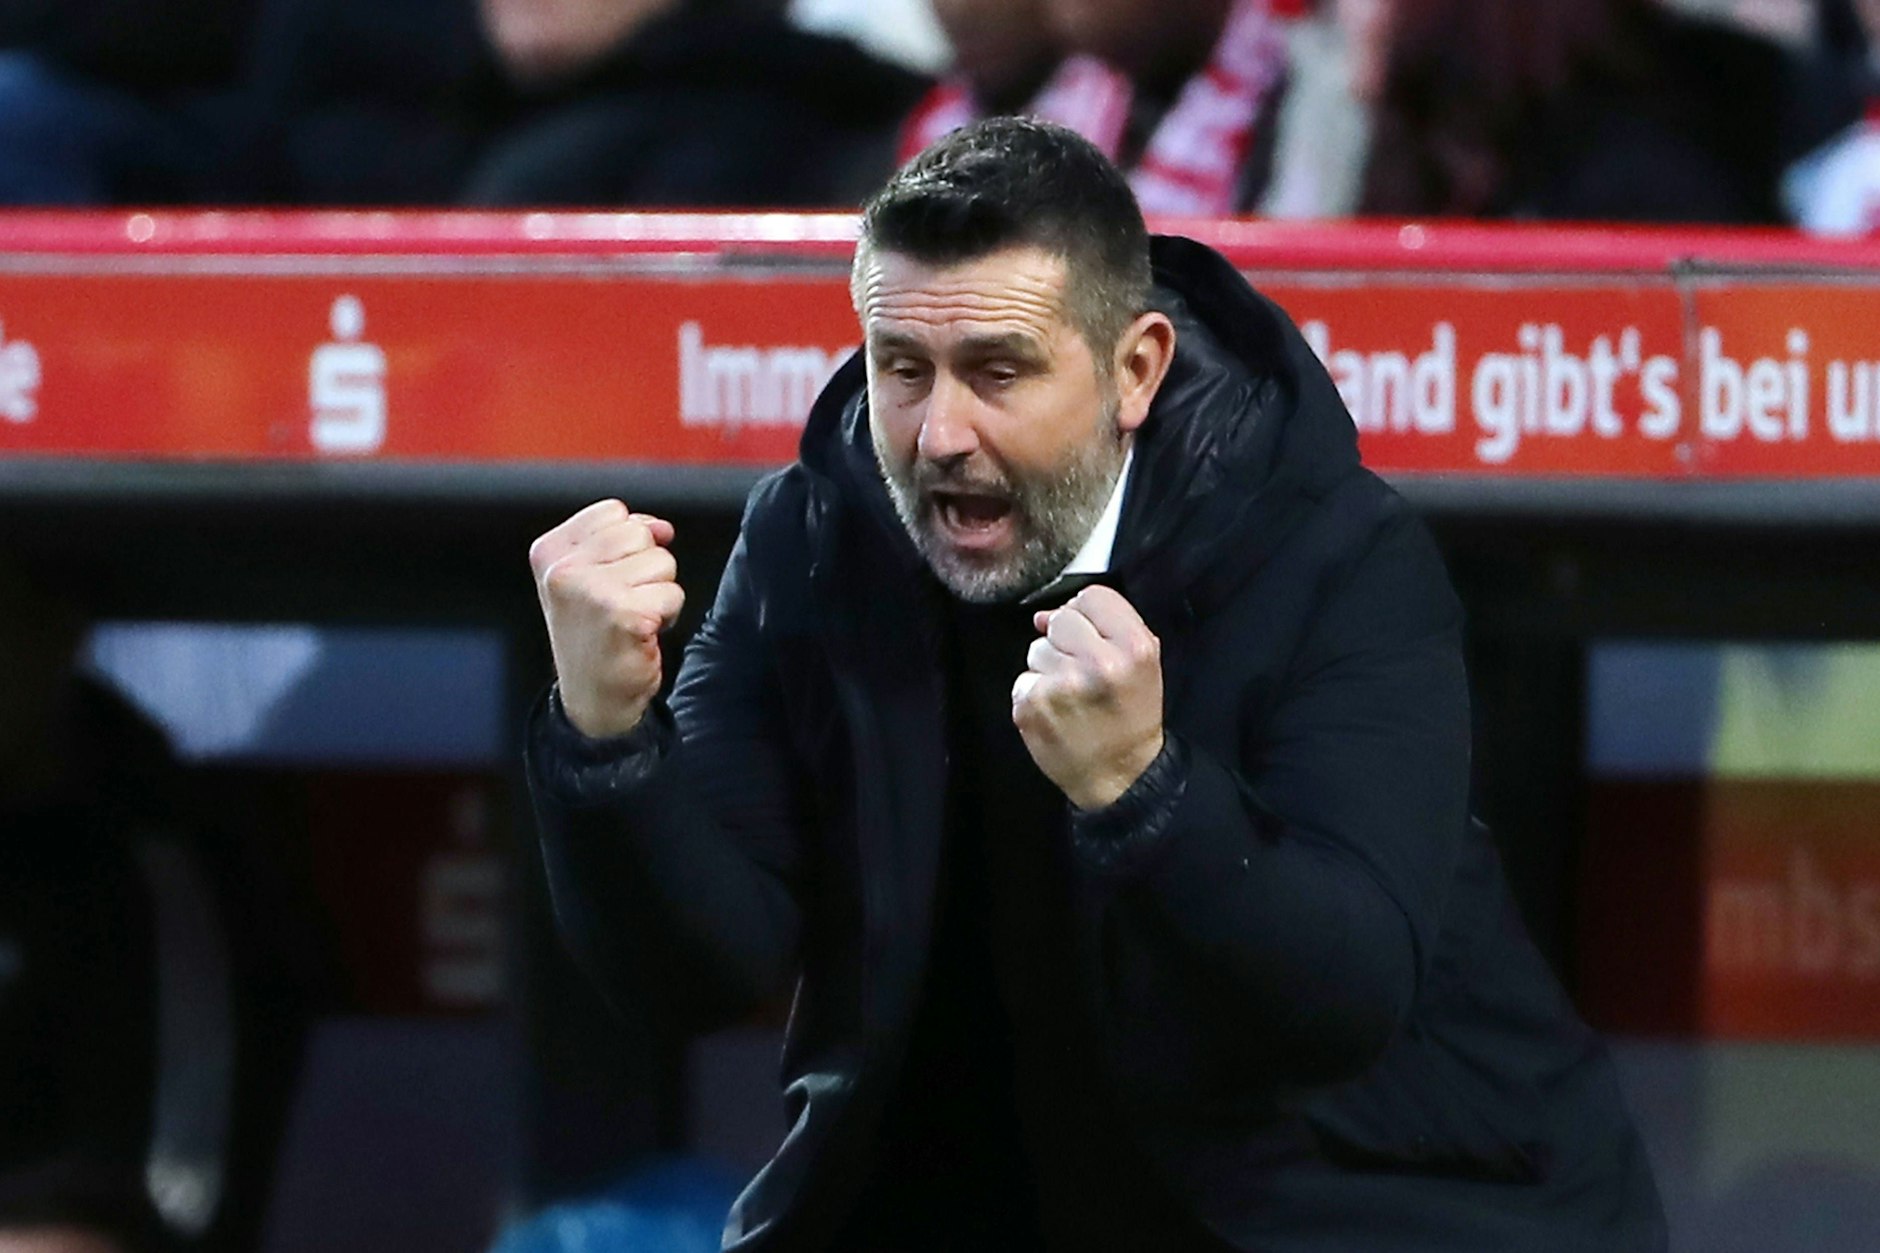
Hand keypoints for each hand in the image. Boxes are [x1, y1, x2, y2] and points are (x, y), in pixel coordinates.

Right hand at [529, 499, 684, 737]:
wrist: (594, 698)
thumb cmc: (595, 635)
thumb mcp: (590, 576)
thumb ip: (621, 540)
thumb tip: (662, 528)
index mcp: (549, 552)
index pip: (614, 512)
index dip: (627, 543)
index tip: (610, 578)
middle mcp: (564, 570)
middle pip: (641, 533)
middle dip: (646, 568)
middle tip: (623, 603)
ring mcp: (592, 592)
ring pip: (663, 561)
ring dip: (658, 592)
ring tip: (632, 617)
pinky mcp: (624, 615)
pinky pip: (673, 593)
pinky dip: (667, 615)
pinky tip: (642, 632)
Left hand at [1011, 585, 1164, 809]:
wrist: (1120, 777)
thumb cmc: (1130, 718)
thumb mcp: (1143, 665)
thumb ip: (1108, 625)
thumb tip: (1044, 614)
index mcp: (1134, 648)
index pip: (1092, 596)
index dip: (1088, 616)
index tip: (1093, 638)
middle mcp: (1099, 663)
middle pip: (1060, 619)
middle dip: (1066, 642)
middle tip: (1082, 673)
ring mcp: (1062, 685)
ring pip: (1037, 649)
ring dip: (1048, 668)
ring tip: (1071, 696)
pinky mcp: (1032, 706)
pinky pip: (1023, 679)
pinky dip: (1034, 694)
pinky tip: (1056, 712)